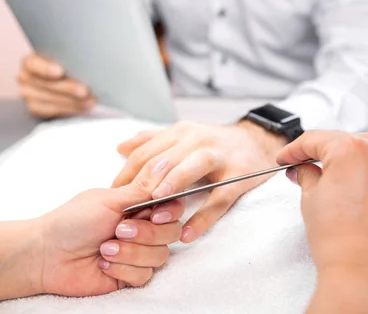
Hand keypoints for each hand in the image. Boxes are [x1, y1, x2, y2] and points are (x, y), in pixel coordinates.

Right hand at [17, 53, 95, 117]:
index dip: (46, 69)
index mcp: (30, 61)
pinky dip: (70, 109)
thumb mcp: (65, 60)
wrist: (60, 84)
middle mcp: (25, 77)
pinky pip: (52, 111)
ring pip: (50, 100)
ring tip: (90, 101)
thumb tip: (88, 64)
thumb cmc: (65, 66)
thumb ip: (70, 61)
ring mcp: (28, 94)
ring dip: (73, 102)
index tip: (61, 72)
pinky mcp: (35, 108)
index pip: (33, 64)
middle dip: (68, 88)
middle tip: (85, 91)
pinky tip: (83, 107)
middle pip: (45, 84)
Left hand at [36, 183, 182, 296]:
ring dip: (130, 252)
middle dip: (146, 233)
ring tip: (105, 248)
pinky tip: (102, 263)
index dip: (170, 212)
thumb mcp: (109, 199)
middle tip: (119, 230)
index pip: (171, 206)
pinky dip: (122, 268)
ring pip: (159, 256)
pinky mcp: (130, 275)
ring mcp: (137, 252)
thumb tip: (166, 165)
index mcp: (137, 206)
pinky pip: (144, 275)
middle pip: (171, 232)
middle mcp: (141, 228)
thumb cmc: (73, 221)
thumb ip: (143, 189)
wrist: (48, 254)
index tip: (156, 215)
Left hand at [112, 120, 286, 242]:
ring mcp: (219, 158)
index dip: (125, 175)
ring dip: (170, 186)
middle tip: (123, 208)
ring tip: (153, 208)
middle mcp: (196, 140)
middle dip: (142, 183)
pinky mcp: (238, 178)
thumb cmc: (214, 143)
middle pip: (163, 160)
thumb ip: (152, 141)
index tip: (110, 196)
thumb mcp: (183, 136)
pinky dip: (203, 217)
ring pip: (190, 169)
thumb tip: (120, 148)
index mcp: (179, 133)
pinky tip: (187, 233)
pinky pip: (218, 199)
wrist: (258, 140)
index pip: (145, 153)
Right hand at [277, 131, 367, 312]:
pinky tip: (358, 197)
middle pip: (346, 142)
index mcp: (351, 150)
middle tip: (305, 166)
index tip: (287, 158)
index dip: (294, 149)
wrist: (366, 277)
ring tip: (333, 179)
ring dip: (351, 162)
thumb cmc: (340, 242)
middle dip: (324, 151)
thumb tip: (305, 171)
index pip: (315, 139)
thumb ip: (307, 176)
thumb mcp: (310, 200)